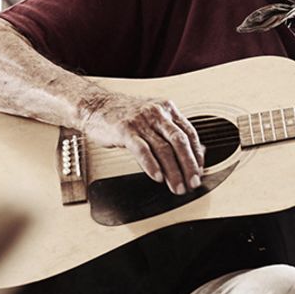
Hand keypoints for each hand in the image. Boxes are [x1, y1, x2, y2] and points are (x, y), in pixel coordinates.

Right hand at [81, 90, 204, 193]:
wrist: (95, 106)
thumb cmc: (124, 116)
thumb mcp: (151, 118)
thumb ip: (168, 133)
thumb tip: (188, 154)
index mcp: (167, 109)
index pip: (189, 133)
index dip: (196, 155)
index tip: (199, 171)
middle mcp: (156, 113)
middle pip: (179, 142)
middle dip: (189, 165)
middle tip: (193, 183)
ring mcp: (141, 121)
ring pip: (163, 149)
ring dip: (173, 171)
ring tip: (177, 187)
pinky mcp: (125, 130)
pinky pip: (142, 150)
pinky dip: (151, 165)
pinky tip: (157, 177)